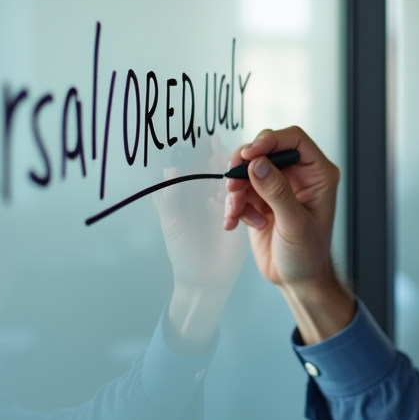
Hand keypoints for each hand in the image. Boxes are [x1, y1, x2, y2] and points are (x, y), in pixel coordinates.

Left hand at [152, 137, 245, 350]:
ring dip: (237, 183)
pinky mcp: (245, 215)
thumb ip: (169, 199)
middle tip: (229, 161)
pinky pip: (249, 200)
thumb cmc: (183, 253)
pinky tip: (240, 209)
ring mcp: (230, 203)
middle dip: (227, 163)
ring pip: (237, 182)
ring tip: (231, 192)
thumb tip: (169, 170)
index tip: (210, 139)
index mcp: (192, 192)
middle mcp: (211, 194)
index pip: (199, 165)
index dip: (204, 151)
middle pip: (222, 168)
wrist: (205, 281)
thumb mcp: (172, 224)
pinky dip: (246, 202)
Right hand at [224, 126, 353, 342]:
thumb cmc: (308, 254)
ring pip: (249, 169)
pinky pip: (241, 190)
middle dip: (245, 165)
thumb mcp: (295, 224)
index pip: (294, 139)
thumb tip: (257, 164)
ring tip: (235, 210)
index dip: (270, 141)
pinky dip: (234, 204)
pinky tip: (234, 222)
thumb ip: (277, 193)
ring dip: (236, 188)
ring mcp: (279, 186)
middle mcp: (299, 175)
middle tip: (232, 181)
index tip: (248, 154)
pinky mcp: (261, 199)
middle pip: (266, 150)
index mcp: (318, 174)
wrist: (297, 279)